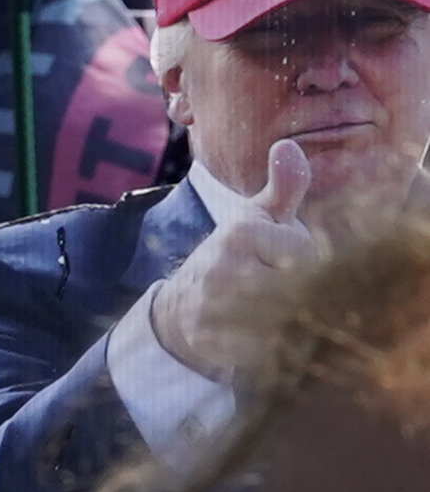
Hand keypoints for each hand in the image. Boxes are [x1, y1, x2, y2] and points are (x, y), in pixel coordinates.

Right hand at [150, 139, 322, 379]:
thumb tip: (289, 145)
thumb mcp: (258, 219)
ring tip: (273, 309)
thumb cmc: (237, 257)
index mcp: (241, 233)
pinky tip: (263, 334)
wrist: (183, 309)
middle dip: (299, 289)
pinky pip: (274, 346)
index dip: (304, 261)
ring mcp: (218, 308)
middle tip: (278, 287)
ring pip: (290, 316)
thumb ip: (284, 187)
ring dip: (292, 317)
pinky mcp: (217, 343)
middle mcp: (225, 268)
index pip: (308, 254)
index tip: (279, 261)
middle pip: (301, 285)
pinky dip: (277, 345)